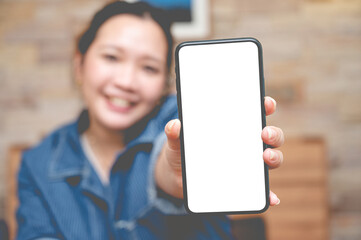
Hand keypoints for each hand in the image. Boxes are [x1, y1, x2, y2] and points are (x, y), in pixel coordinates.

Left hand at [155, 96, 283, 203]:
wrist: (177, 176)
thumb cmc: (182, 151)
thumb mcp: (177, 142)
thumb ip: (174, 134)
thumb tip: (175, 125)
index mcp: (232, 127)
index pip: (254, 112)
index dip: (264, 105)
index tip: (266, 103)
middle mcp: (245, 144)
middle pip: (269, 135)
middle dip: (273, 132)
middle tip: (264, 133)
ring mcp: (247, 164)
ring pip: (270, 157)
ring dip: (275, 157)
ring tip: (266, 158)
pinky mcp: (245, 184)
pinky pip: (262, 189)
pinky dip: (269, 194)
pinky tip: (272, 198)